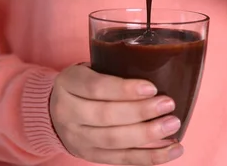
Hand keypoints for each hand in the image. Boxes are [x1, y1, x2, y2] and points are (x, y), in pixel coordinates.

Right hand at [50, 64, 183, 164]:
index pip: (96, 88)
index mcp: (68, 83)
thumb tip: (160, 70)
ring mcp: (77, 138)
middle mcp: (68, 112)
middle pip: (106, 116)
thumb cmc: (84, 84)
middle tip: (168, 104)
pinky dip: (149, 157)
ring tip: (172, 125)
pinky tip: (172, 149)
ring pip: (114, 141)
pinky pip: (121, 160)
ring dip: (147, 135)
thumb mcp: (90, 68)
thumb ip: (114, 69)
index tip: (152, 88)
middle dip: (140, 112)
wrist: (54, 111)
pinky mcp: (89, 156)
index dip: (124, 89)